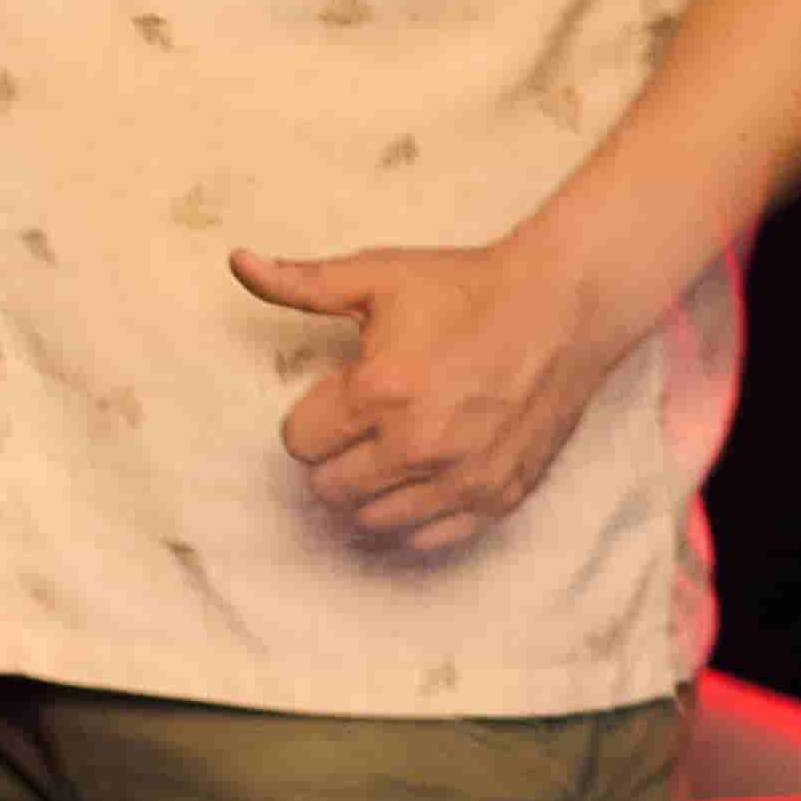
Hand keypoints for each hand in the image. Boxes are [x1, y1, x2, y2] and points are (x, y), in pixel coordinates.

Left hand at [234, 239, 652, 553]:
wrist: (563, 306)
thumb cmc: (465, 287)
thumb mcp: (376, 275)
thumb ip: (301, 283)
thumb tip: (238, 263)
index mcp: (383, 392)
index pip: (299, 442)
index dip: (309, 416)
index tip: (336, 394)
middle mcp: (422, 446)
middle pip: (329, 488)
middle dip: (330, 456)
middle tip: (356, 425)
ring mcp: (465, 478)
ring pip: (374, 521)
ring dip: (366, 490)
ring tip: (384, 450)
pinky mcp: (500, 496)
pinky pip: (430, 537)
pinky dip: (412, 517)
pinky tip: (414, 482)